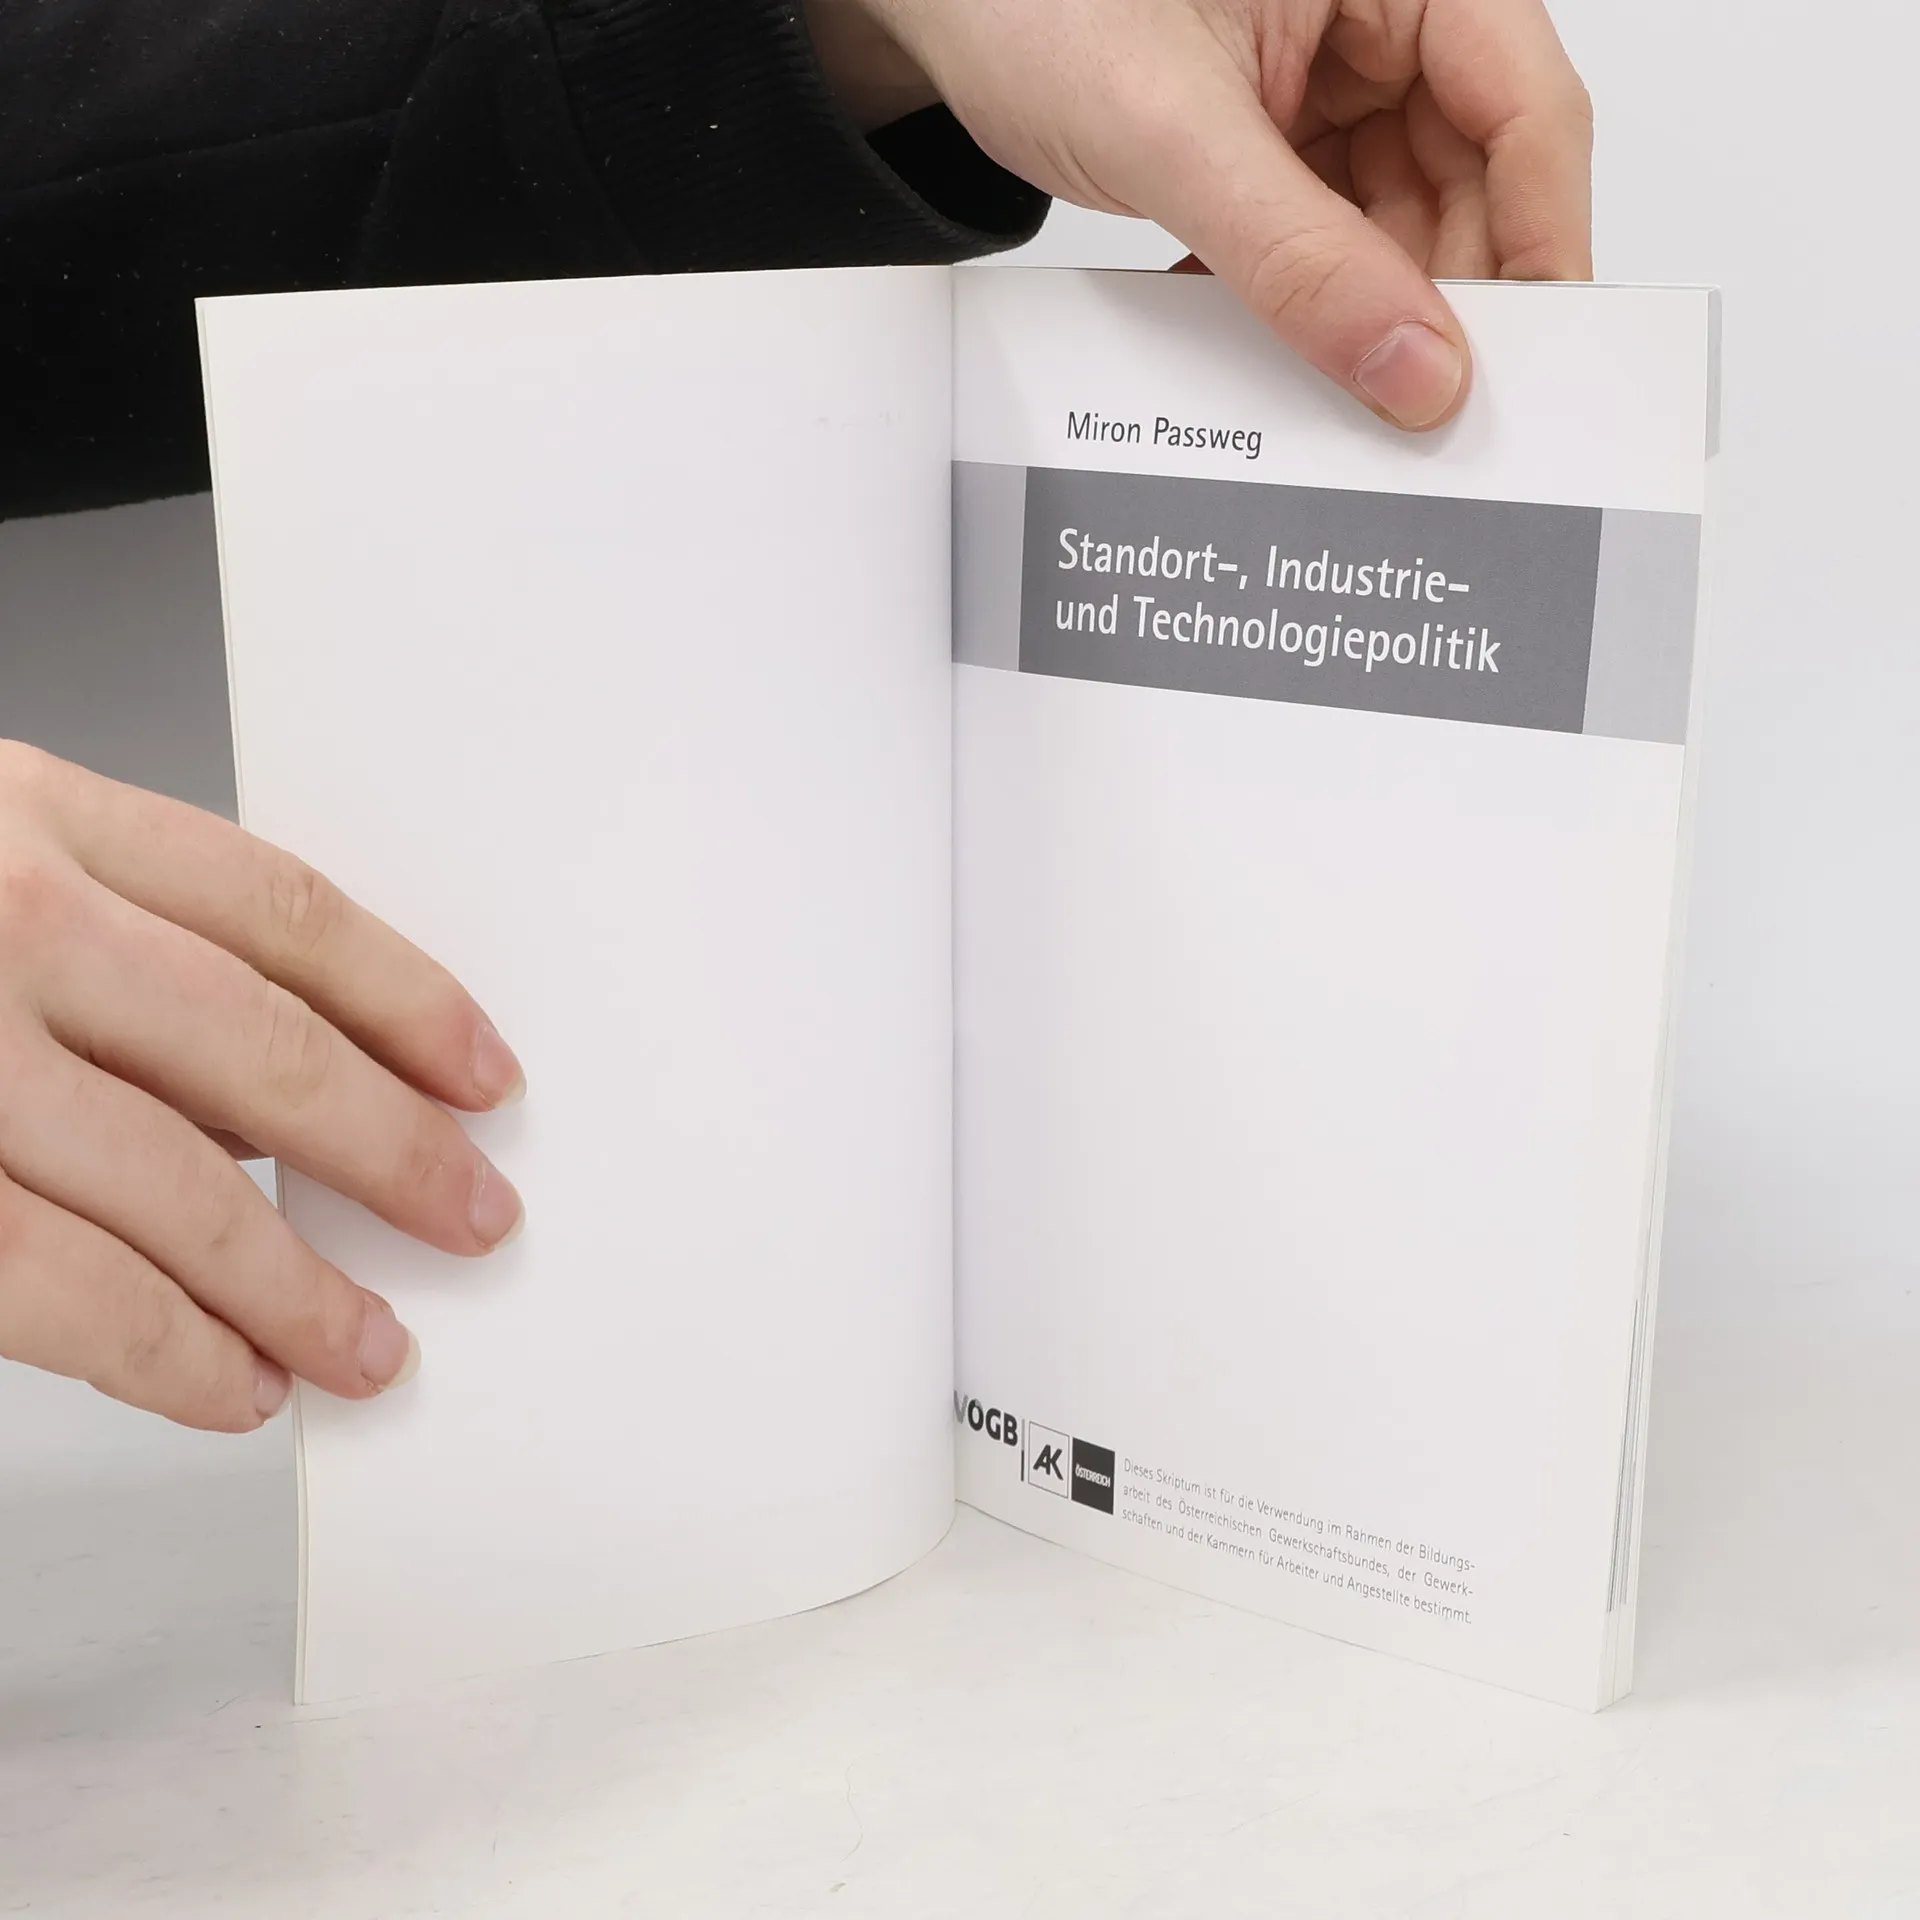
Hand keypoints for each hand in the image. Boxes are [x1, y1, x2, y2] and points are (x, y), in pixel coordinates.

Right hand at [0, 743, 525, 1430]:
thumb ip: (112, 932)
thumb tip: (273, 1087)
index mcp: (32, 815)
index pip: (283, 912)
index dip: (409, 999)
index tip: (482, 1071)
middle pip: (259, 1051)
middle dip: (392, 1151)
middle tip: (472, 1215)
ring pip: (177, 1188)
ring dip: (295, 1284)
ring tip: (369, 1344)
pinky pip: (56, 1288)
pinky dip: (162, 1350)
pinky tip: (228, 1381)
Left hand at [817, 0, 1592, 430]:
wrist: (928, 5)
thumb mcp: (1174, 133)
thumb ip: (1296, 258)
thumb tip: (1410, 366)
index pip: (1525, 104)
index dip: (1542, 237)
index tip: (1533, 355)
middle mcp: (1378, 15)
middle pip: (1470, 179)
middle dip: (1437, 297)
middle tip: (1418, 405)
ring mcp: (1327, 80)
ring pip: (1394, 222)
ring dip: (1354, 310)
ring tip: (1322, 381)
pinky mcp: (1274, 139)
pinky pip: (1322, 236)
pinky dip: (1294, 297)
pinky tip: (1253, 333)